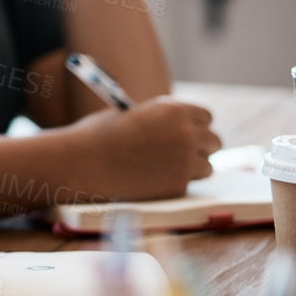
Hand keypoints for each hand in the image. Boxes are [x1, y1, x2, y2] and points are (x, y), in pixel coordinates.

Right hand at [69, 97, 220, 200]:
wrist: (81, 163)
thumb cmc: (98, 136)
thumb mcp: (132, 115)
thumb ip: (160, 120)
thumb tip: (179, 129)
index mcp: (172, 109)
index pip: (206, 116)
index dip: (196, 124)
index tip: (189, 131)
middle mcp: (185, 133)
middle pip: (214, 141)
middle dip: (202, 146)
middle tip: (184, 152)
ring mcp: (185, 161)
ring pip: (208, 166)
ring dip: (193, 167)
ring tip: (166, 167)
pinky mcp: (178, 185)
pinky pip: (189, 184)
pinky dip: (176, 182)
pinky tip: (152, 178)